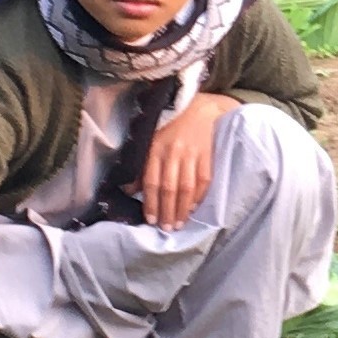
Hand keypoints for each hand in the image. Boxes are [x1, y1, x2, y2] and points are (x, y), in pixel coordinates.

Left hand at [139, 92, 238, 228]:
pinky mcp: (208, 155)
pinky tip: (195, 208)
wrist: (200, 108)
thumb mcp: (150, 142)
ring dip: (183, 208)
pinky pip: (204, 180)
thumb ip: (141, 167)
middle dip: (167, 211)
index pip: (152, 181)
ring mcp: (192, 154)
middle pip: (169, 187)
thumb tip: (129, 191)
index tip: (150, 220)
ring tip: (180, 223)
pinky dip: (200, 196)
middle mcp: (173, 152)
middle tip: (167, 228)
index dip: (150, 203)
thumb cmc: (170, 128)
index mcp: (155, 149)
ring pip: (187, 187)